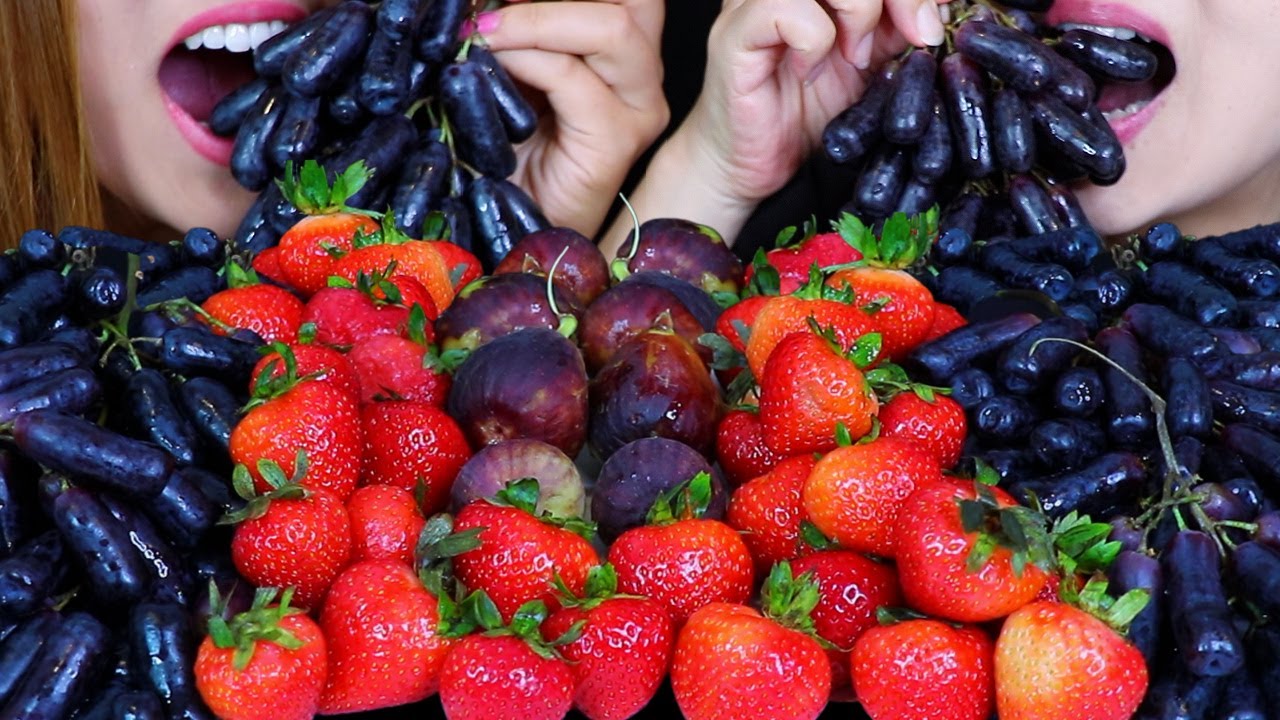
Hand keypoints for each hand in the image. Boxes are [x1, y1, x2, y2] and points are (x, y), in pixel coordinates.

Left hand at [475, 0, 668, 238]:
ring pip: (611, 27)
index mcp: (623, 50)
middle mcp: (642, 74)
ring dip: (536, 20)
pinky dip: (527, 61)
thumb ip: (518, 30)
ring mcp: (637, 108)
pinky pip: (573, 79)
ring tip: (485, 34)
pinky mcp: (618, 141)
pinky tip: (494, 69)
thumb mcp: (513, 67)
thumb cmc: (506, 150)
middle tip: (495, 7)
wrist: (508, 224)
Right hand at [606, 0, 944, 251]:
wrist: (749, 166)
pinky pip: (786, 10)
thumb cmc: (801, 116)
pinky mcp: (735, 33)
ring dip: (860, 12)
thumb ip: (898, 29)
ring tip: (856, 59)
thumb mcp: (870, 65)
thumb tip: (942, 8)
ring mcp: (752, 3)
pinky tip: (810, 72)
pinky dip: (815, 41)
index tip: (935, 21)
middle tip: (918, 36)